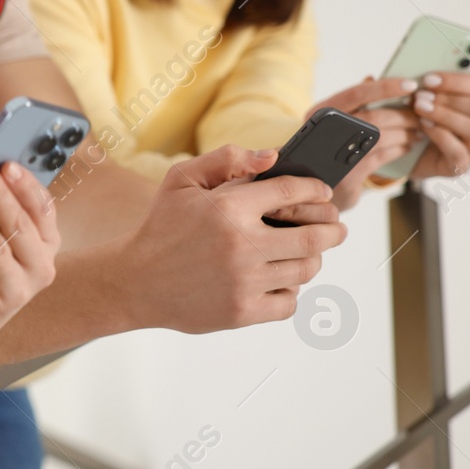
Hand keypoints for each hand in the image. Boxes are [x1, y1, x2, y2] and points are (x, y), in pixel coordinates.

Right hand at [109, 145, 347, 332]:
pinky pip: (289, 302)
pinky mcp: (242, 311)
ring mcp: (244, 281)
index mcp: (228, 207)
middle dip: (333, 230)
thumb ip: (226, 159)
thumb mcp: (180, 180)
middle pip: (314, 237)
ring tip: (305, 254)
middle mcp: (241, 244)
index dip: (317, 189)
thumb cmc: (161, 227)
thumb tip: (272, 157)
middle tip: (336, 228)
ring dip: (312, 259)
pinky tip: (278, 281)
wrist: (134, 282)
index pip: (293, 191)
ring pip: (306, 270)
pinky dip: (291, 292)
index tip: (323, 193)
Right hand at [308, 75, 422, 207]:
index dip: (386, 87)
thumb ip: (352, 102)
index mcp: (320, 112)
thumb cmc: (330, 147)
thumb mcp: (334, 123)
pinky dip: (399, 149)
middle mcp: (323, 132)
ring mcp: (335, 156)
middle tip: (421, 115)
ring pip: (380, 138)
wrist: (319, 185)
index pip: (357, 93)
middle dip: (402, 116)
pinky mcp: (349, 176)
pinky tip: (407, 146)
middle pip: (372, 118)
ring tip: (418, 131)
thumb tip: (373, 77)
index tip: (411, 85)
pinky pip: (382, 157)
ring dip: (405, 133)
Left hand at [406, 64, 469, 179]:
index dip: (455, 80)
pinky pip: (459, 151)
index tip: (428, 78)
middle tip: (419, 95)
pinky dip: (441, 136)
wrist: (401, 154)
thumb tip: (392, 66)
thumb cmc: (411, 121)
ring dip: (444, 115)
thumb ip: (412, 84)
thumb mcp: (410, 99)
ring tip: (419, 109)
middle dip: (448, 98)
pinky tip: (423, 128)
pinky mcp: (460, 165)